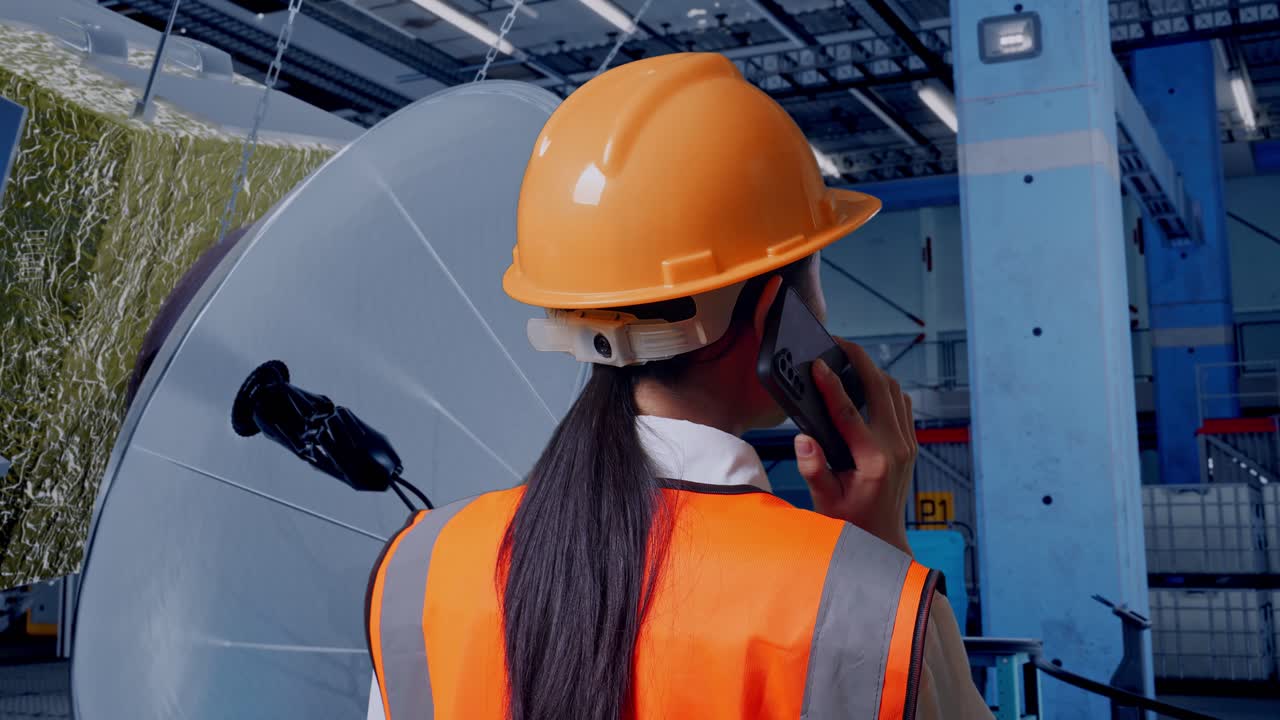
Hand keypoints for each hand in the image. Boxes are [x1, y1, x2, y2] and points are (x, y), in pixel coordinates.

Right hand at [793, 340, 916, 555]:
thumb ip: (813, 469)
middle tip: (838, 343)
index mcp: (873, 460)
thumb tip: (803, 439)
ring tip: (849, 357)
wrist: (882, 540)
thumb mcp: (825, 499)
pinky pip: (901, 404)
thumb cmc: (849, 522)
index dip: (831, 385)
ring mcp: (907, 444)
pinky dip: (885, 387)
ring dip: (874, 370)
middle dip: (860, 360)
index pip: (849, 413)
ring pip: (895, 391)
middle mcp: (896, 448)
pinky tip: (866, 382)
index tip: (817, 365)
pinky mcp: (910, 444)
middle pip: (881, 388)